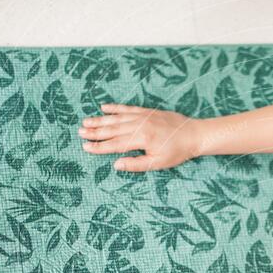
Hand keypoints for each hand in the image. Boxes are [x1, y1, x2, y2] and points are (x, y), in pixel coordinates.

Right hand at [78, 103, 201, 171]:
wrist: (193, 134)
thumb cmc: (177, 152)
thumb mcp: (158, 163)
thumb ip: (136, 164)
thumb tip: (116, 165)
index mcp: (142, 139)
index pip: (115, 144)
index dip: (99, 147)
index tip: (85, 147)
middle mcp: (140, 125)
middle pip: (112, 129)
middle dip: (95, 131)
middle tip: (79, 132)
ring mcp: (143, 116)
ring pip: (117, 118)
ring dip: (100, 120)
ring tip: (86, 121)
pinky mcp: (147, 111)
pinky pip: (127, 108)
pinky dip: (115, 108)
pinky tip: (104, 107)